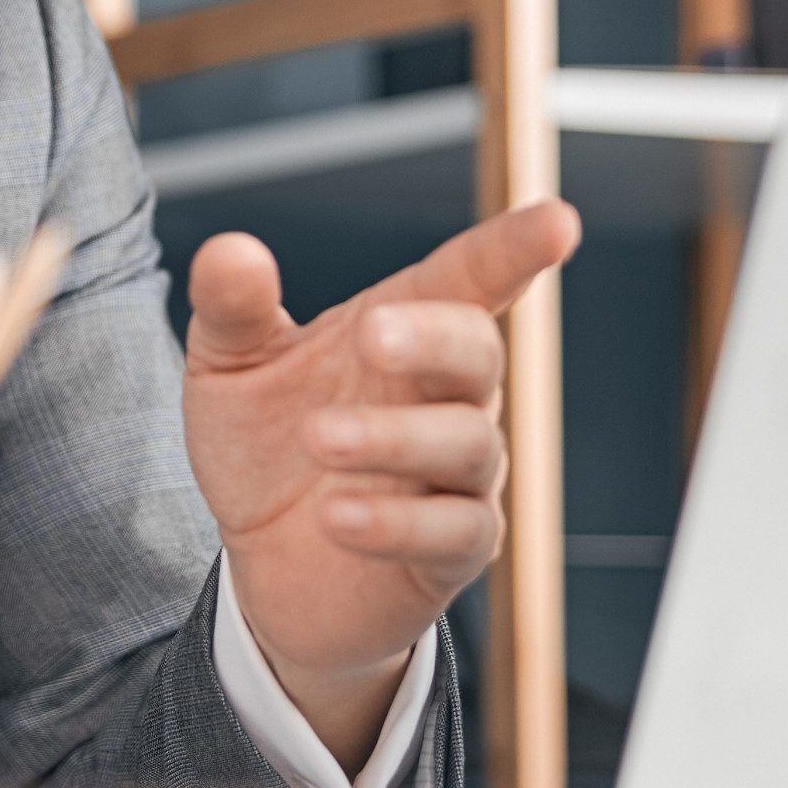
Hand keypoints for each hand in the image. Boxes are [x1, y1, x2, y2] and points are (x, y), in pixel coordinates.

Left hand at [181, 198, 583, 767]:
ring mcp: (459, 475)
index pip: (473, 277)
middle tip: (370, 333)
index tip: (558, 222)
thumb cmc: (267, 447)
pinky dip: (396, 522)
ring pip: (468, 443)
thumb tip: (229, 249)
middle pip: (479, 351)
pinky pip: (455, 531)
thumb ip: (233, 307)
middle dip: (434, 338)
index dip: (515, 248)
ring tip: (318, 438)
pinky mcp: (454, 550)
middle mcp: (448, 397)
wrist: (263, 565)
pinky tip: (335, 517)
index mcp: (407, 332)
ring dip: (393, 437)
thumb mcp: (232, 369)